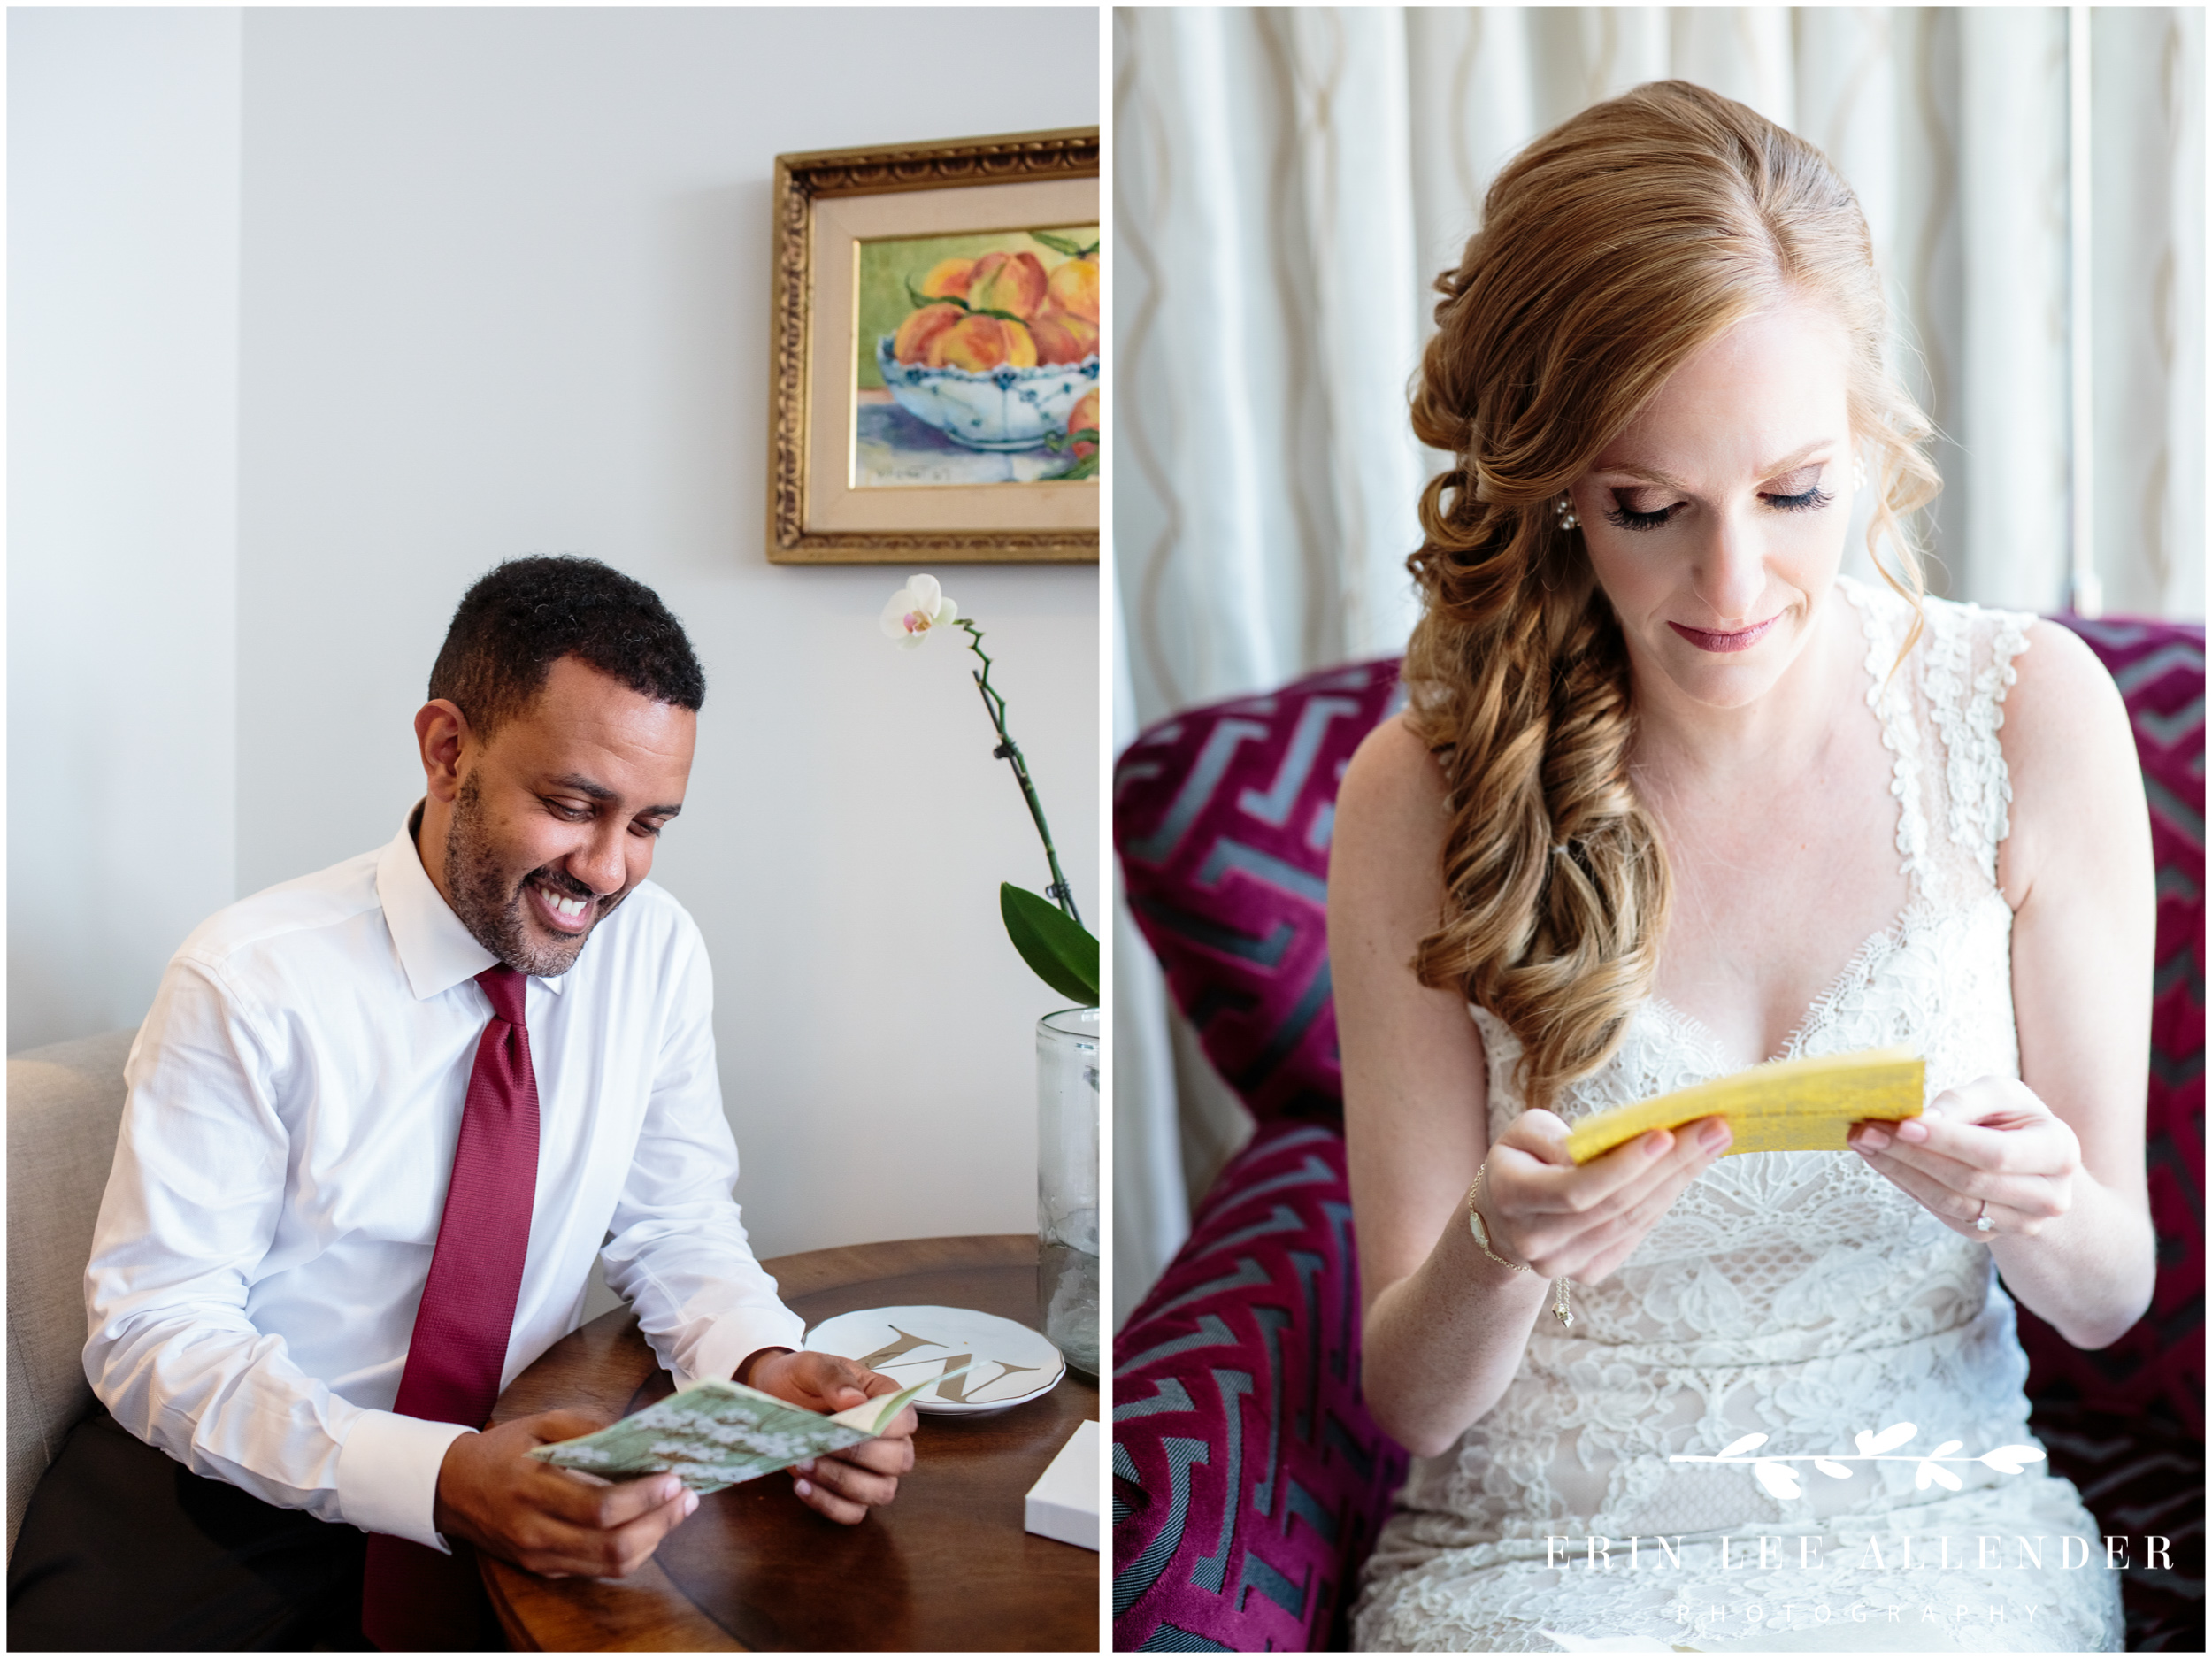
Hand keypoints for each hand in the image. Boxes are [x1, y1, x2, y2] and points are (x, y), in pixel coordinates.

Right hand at [432, 1410, 696, 1579]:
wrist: (451, 1488)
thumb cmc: (503, 1450)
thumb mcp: (540, 1422)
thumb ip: (588, 1425)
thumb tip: (640, 1433)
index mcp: (532, 1488)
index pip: (599, 1507)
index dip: (643, 1497)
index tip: (674, 1477)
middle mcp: (535, 1532)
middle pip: (611, 1545)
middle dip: (659, 1522)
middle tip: (687, 1497)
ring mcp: (539, 1557)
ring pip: (609, 1565)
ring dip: (652, 1540)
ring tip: (676, 1511)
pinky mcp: (543, 1569)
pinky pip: (596, 1571)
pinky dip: (631, 1552)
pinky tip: (649, 1527)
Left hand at [742, 1348, 917, 1522]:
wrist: (773, 1396)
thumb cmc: (800, 1379)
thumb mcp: (812, 1366)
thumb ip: (834, 1377)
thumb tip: (854, 1400)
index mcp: (885, 1400)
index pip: (907, 1420)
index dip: (888, 1426)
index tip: (853, 1422)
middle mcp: (887, 1438)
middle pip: (899, 1460)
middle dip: (858, 1455)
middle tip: (820, 1444)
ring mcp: (870, 1470)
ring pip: (881, 1492)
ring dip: (842, 1482)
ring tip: (805, 1464)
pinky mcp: (848, 1493)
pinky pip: (853, 1513)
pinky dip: (829, 1504)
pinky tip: (802, 1486)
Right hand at [1478, 1108, 1733, 1284]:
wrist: (1503, 1216)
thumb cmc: (1520, 1159)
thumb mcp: (1523, 1132)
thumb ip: (1559, 1136)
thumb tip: (1618, 1143)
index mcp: (1512, 1197)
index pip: (1576, 1190)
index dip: (1622, 1166)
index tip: (1664, 1135)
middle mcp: (1537, 1241)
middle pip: (1616, 1205)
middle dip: (1671, 1164)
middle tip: (1715, 1129)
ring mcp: (1564, 1265)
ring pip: (1634, 1221)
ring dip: (1679, 1179)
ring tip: (1714, 1142)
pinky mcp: (1589, 1272)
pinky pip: (1636, 1233)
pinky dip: (1665, 1198)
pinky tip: (1689, 1169)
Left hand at [1848, 1076, 2078, 1238]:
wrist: (2029, 1159)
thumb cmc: (2012, 1117)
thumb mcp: (2000, 1094)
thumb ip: (1965, 1101)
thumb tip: (1922, 1119)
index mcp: (2059, 1151)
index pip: (1996, 1153)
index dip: (1948, 1142)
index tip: (1903, 1125)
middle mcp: (2048, 1196)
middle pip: (1968, 1181)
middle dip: (1911, 1154)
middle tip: (1866, 1131)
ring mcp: (2021, 1223)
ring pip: (1950, 1203)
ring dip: (1900, 1172)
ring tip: (1864, 1143)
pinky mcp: (1989, 1235)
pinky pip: (1941, 1213)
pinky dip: (1907, 1185)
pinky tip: (1882, 1161)